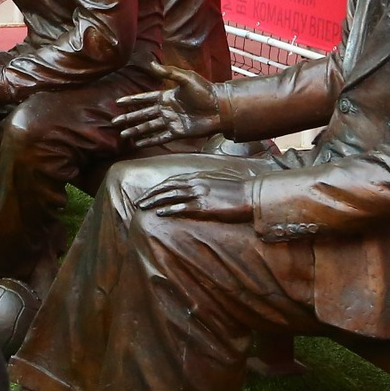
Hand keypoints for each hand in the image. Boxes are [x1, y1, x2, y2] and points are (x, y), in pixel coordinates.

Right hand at [117, 66, 224, 148]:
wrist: (220, 107)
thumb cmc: (206, 91)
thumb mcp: (186, 78)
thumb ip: (169, 73)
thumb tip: (151, 64)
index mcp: (166, 96)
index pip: (144, 99)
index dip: (131, 100)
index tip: (118, 102)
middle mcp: (166, 110)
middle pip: (143, 115)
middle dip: (129, 118)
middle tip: (115, 122)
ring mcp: (171, 122)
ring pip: (148, 127)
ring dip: (136, 131)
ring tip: (123, 135)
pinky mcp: (177, 133)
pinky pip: (160, 137)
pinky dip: (148, 140)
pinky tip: (138, 143)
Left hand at [130, 170, 255, 222]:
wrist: (251, 195)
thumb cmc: (236, 191)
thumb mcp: (215, 183)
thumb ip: (202, 185)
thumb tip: (192, 191)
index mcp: (197, 177)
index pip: (171, 181)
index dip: (157, 188)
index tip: (147, 194)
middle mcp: (195, 183)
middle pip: (166, 187)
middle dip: (150, 194)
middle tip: (138, 202)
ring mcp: (199, 193)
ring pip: (170, 196)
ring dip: (154, 201)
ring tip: (142, 208)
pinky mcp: (204, 205)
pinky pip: (182, 207)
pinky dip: (169, 209)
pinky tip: (159, 213)